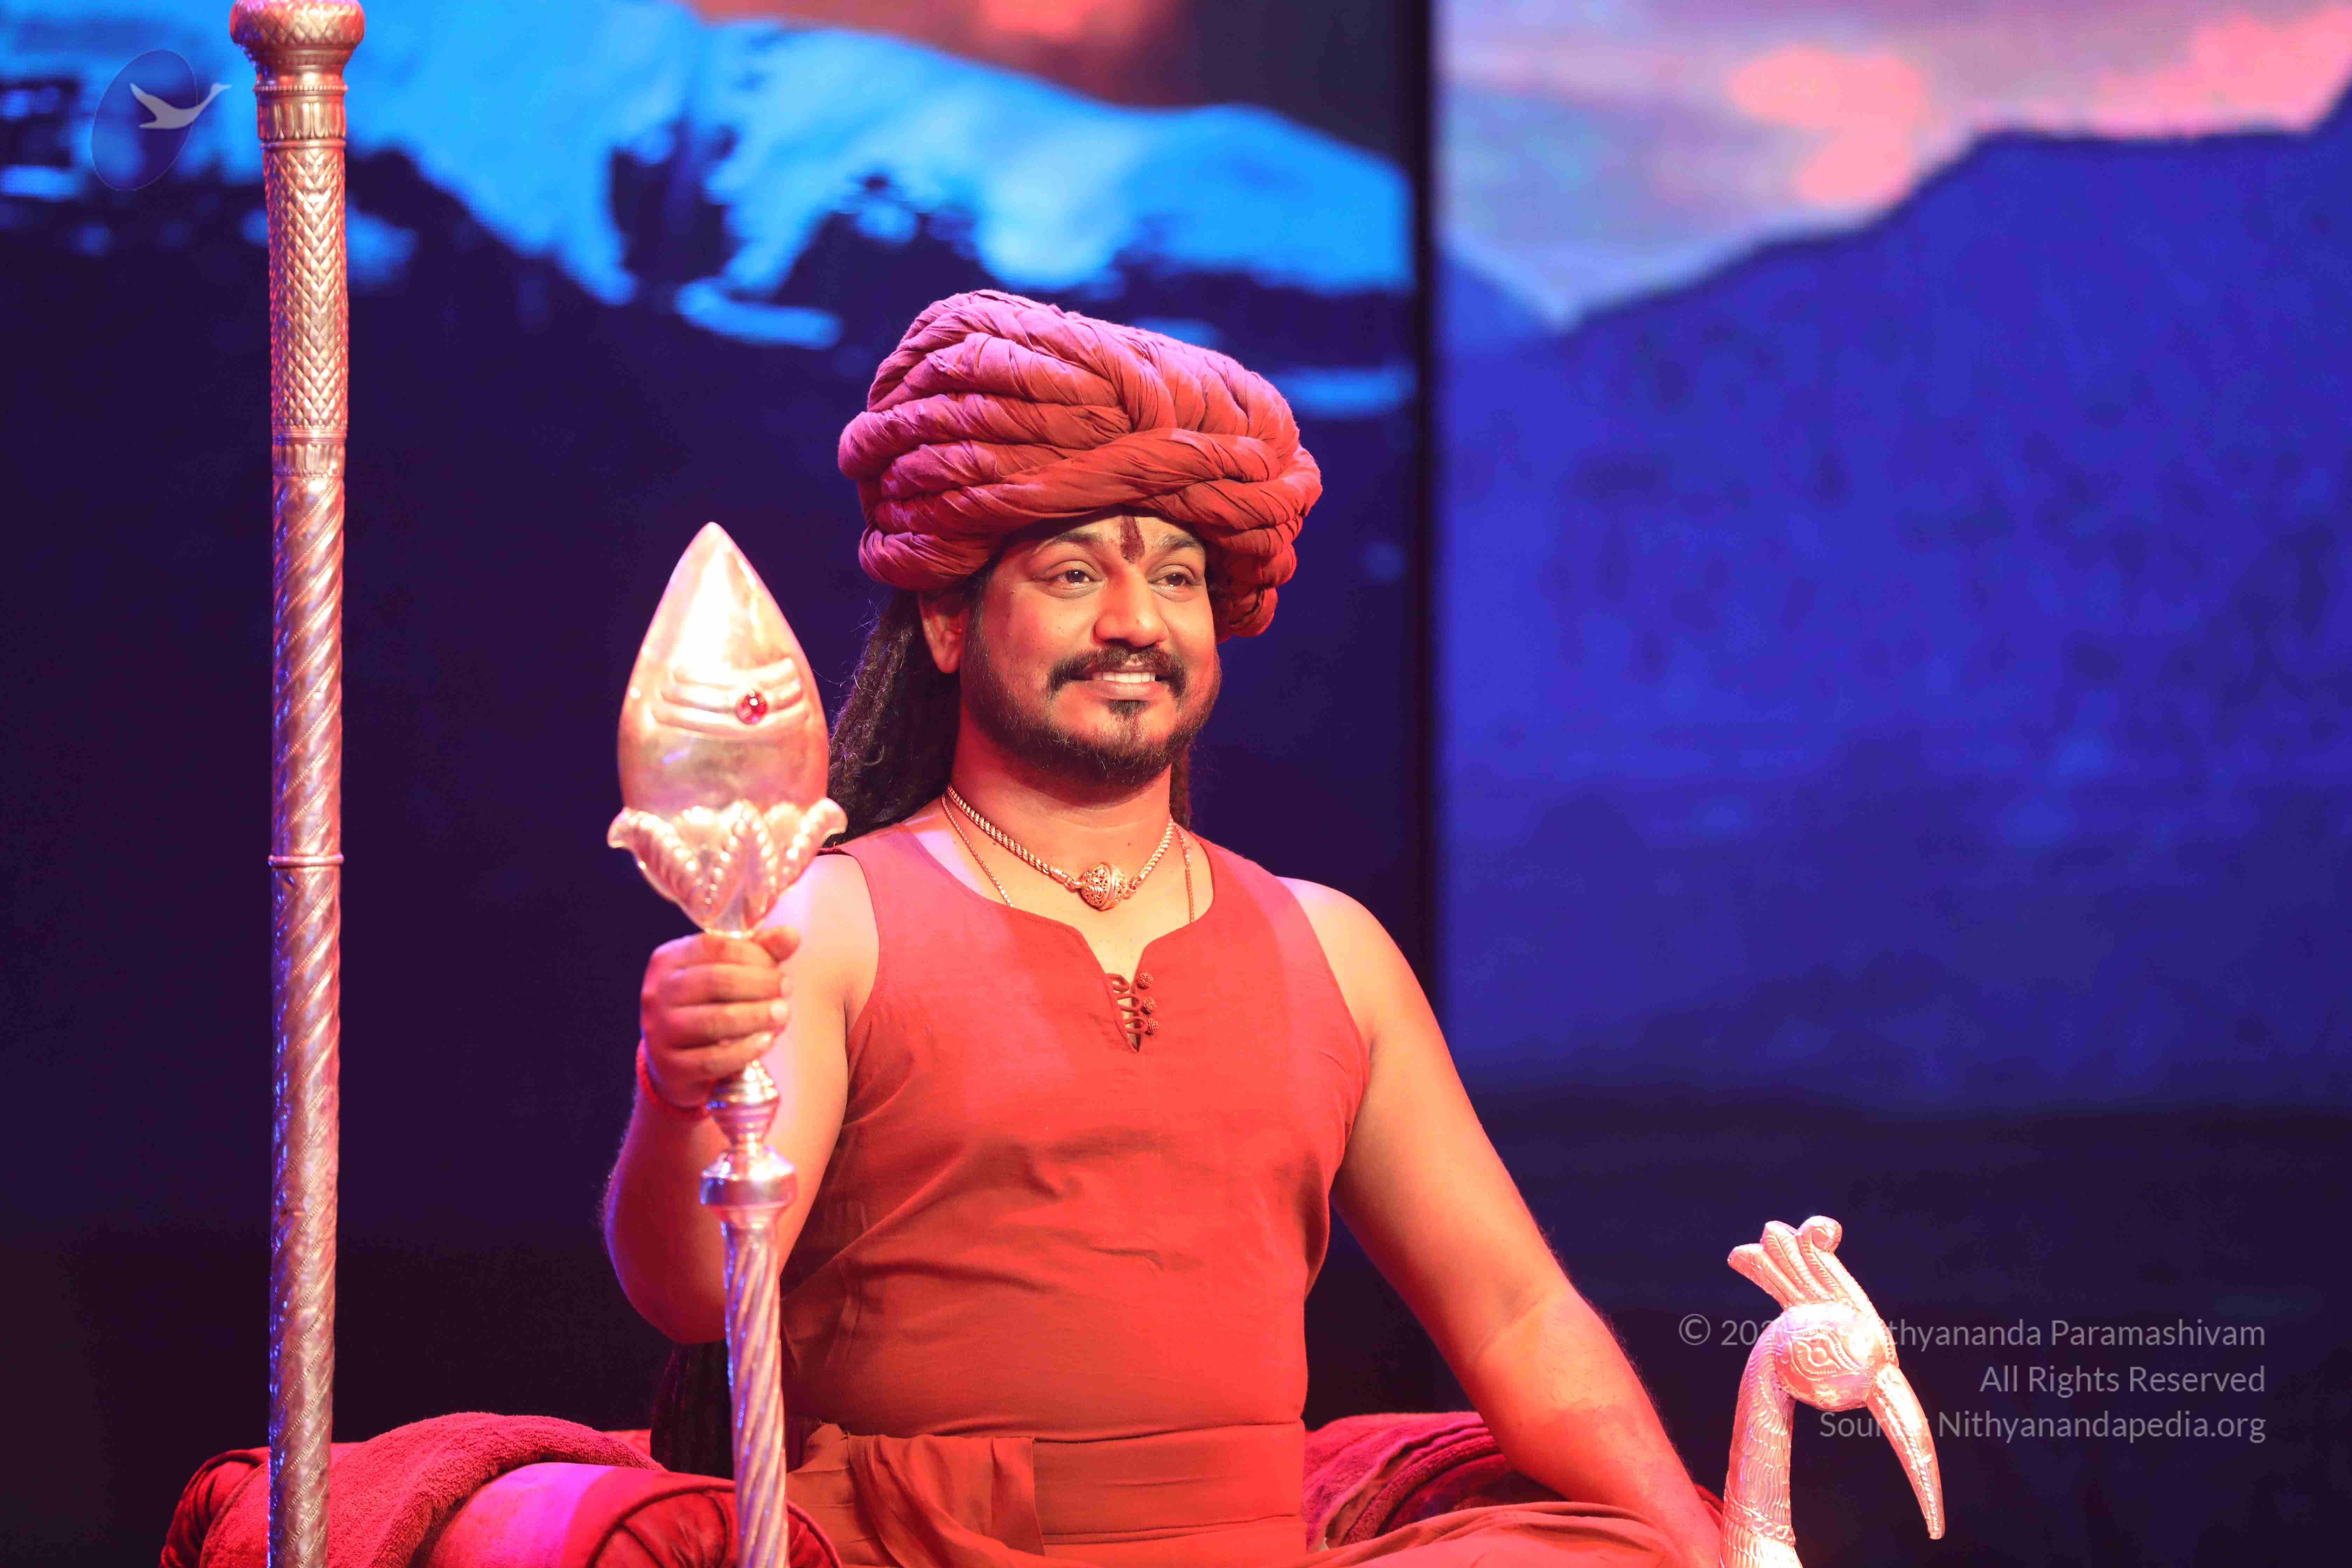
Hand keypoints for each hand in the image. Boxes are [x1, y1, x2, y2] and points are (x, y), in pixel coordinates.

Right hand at [638, 927, 800, 1109]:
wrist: (675, 1062)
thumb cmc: (707, 1007)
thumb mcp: (728, 974)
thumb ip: (759, 952)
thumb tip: (791, 935)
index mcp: (668, 960)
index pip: (713, 946)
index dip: (753, 954)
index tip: (779, 967)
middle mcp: (657, 992)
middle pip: (714, 980)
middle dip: (759, 984)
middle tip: (786, 990)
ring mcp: (659, 1031)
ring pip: (713, 1021)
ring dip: (756, 1016)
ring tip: (782, 1014)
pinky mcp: (670, 1067)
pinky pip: (712, 1060)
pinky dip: (745, 1050)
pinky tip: (766, 1041)